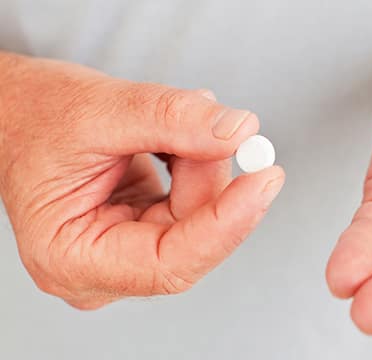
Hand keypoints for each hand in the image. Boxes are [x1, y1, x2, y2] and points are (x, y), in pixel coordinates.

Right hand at [0, 53, 284, 308]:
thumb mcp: (101, 109)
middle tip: (220, 126)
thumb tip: (238, 131)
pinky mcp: (142, 230)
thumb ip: (172, 120)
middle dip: (212, 177)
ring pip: (197, 217)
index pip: (170, 262)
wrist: (15, 112)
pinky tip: (176, 140)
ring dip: (203, 164)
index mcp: (71, 257)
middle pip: (191, 238)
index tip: (265, 181)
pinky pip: (191, 204)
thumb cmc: (35, 116)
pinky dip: (196, 166)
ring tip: (178, 122)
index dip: (226, 223)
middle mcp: (100, 268)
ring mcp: (123, 252)